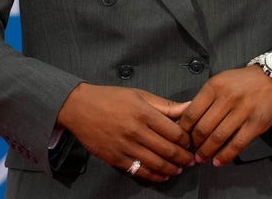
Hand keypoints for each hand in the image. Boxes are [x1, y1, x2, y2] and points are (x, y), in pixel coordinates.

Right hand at [56, 83, 194, 181]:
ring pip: (156, 164)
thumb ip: (165, 105)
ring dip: (172, 169)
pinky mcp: (116, 158)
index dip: (187, 140)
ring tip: (180, 169)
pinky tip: (163, 175)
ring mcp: (125, 147)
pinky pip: (140, 171)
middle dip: (184, 158)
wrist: (79, 107)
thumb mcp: (139, 95)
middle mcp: (136, 131)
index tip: (191, 142)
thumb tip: (189, 106)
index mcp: (144, 113)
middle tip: (192, 160)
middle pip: (168, 150)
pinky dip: (155, 176)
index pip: (175, 132)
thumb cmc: (110, 98)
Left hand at [178, 66, 271, 166]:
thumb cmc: (243, 82)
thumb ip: (204, 99)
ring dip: (207, 152)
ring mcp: (242, 111)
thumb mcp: (219, 82)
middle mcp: (227, 98)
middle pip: (203, 128)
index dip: (184, 130)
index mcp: (214, 87)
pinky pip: (237, 144)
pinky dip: (226, 156)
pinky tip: (219, 161)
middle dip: (194, 144)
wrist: (271, 78)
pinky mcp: (256, 123)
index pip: (191, 113)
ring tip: (201, 158)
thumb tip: (186, 119)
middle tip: (190, 151)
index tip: (181, 138)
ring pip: (218, 137)